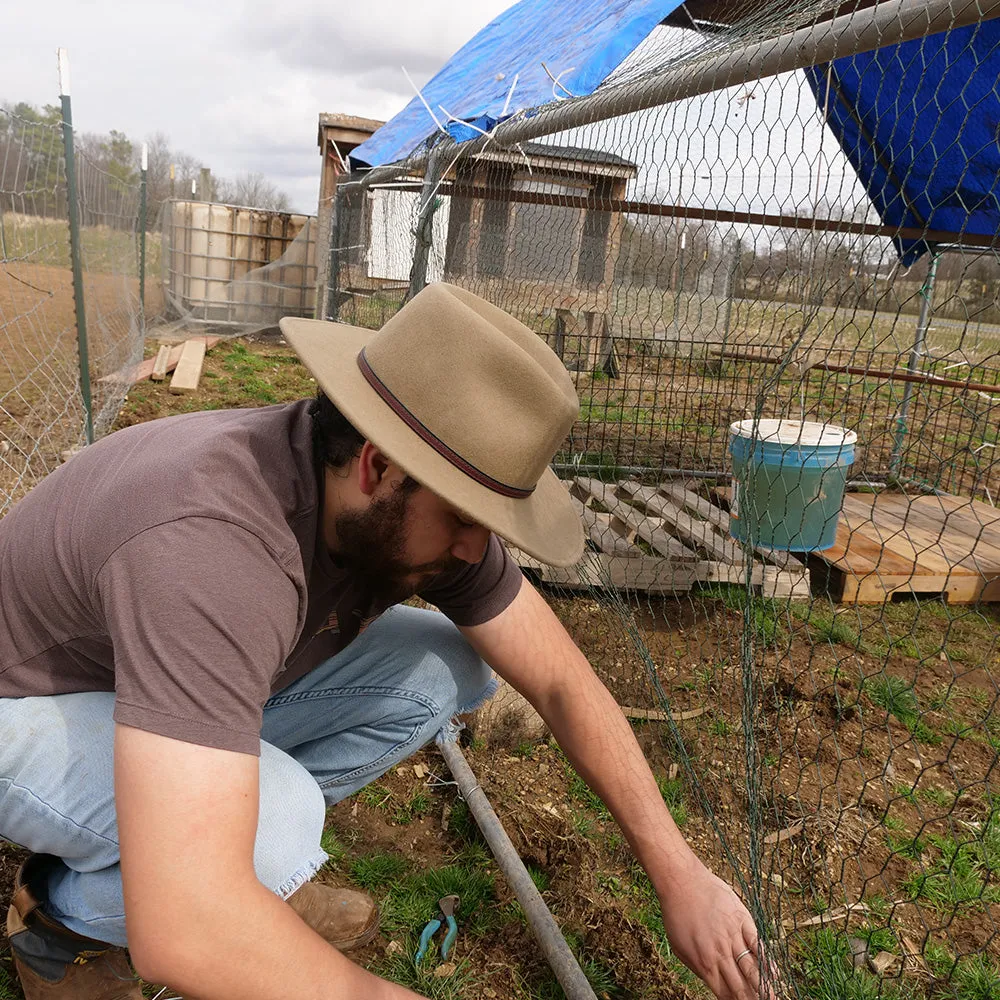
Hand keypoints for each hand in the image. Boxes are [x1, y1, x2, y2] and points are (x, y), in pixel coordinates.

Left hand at [657, 862, 778, 999]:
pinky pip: (757, 943)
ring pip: (752, 967)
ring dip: (764, 986)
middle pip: (741, 985)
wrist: (681, 882)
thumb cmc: (677, 914)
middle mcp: (720, 953)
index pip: (725, 993)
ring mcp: (733, 936)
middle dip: (753, 999)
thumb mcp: (680, 947)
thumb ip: (698, 967)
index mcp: (704, 963)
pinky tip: (775, 972)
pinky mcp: (741, 919)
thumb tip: (713, 983)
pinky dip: (766, 959)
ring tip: (773, 999)